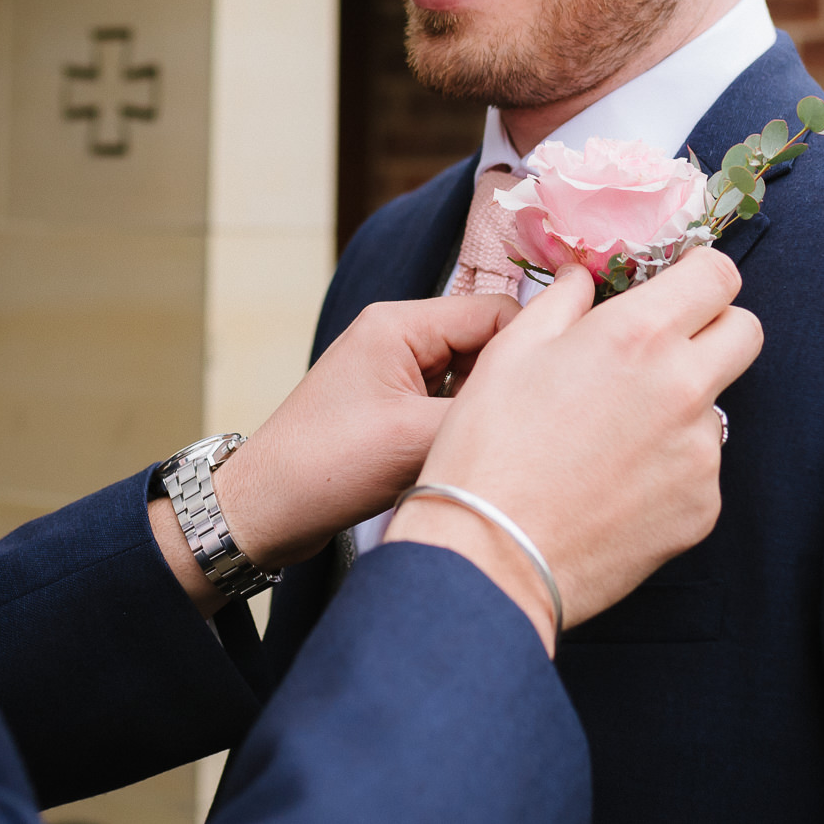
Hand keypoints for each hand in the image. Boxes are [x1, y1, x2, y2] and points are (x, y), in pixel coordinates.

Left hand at [149, 294, 520, 614]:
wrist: (263, 511)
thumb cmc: (326, 466)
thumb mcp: (414, 439)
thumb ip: (482, 413)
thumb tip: (547, 406)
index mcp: (400, 324)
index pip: (494, 313)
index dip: (530, 349)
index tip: (559, 393)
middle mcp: (398, 338)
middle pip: (486, 343)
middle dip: (508, 383)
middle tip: (532, 427)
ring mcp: (394, 373)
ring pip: (470, 378)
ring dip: (485, 410)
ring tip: (500, 447)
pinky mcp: (393, 409)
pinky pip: (449, 406)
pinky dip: (463, 428)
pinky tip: (472, 457)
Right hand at [385, 247, 761, 652]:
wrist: (494, 553)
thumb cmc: (491, 445)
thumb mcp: (512, 350)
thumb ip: (563, 301)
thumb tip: (586, 279)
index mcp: (639, 334)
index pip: (719, 275)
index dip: (699, 276)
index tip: (677, 289)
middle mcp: (684, 387)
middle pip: (745, 332)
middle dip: (714, 328)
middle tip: (663, 349)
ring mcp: (700, 452)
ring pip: (716, 405)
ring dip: (682, 406)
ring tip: (613, 436)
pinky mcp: (703, 507)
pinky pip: (700, 468)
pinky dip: (669, 467)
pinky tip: (615, 483)